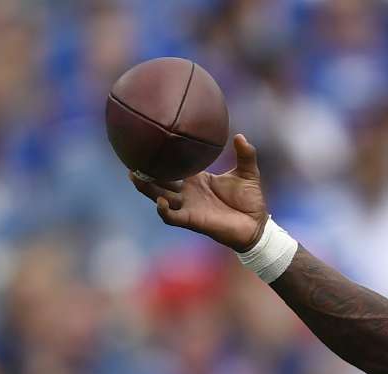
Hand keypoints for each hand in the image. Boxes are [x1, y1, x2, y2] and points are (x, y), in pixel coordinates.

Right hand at [129, 134, 268, 251]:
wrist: (257, 225)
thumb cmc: (250, 200)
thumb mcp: (248, 173)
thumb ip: (246, 154)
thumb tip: (240, 136)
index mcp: (197, 178)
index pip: (174, 165)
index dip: (162, 156)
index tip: (148, 142)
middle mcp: (188, 191)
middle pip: (159, 180)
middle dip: (145, 171)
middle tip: (131, 157)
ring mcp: (188, 205)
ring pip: (159, 196)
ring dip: (147, 188)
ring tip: (135, 176)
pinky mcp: (192, 220)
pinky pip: (172, 217)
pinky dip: (164, 210)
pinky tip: (161, 201)